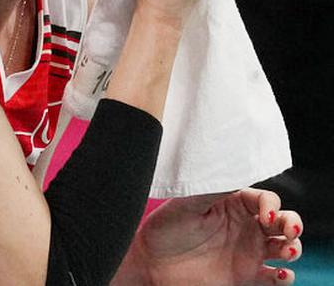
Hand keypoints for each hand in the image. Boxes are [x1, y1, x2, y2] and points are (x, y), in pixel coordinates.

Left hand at [118, 189, 302, 284]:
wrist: (151, 263)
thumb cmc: (164, 228)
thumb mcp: (185, 203)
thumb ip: (211, 188)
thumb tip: (233, 170)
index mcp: (232, 204)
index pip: (265, 199)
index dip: (272, 205)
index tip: (266, 216)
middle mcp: (244, 226)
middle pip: (283, 221)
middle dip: (293, 223)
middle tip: (289, 230)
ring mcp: (247, 251)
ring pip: (285, 247)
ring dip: (293, 248)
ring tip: (286, 252)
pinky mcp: (245, 275)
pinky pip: (275, 277)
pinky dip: (285, 276)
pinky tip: (280, 274)